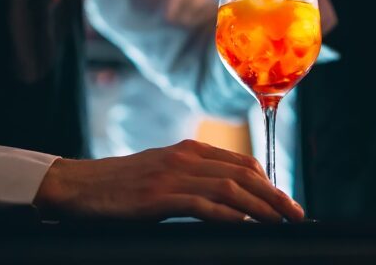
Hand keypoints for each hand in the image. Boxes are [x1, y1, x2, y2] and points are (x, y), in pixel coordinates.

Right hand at [34, 139, 303, 222]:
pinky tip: (243, 224)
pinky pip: (200, 204)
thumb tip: (227, 201)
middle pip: (243, 173)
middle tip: (297, 216)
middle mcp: (185, 157)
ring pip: (228, 188)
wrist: (78, 186)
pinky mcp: (157, 197)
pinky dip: (226, 214)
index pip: (242, 163)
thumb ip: (192, 180)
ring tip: (280, 224)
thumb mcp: (161, 174)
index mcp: (189, 150)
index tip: (286, 202)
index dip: (270, 182)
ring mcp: (171, 175)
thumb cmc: (120, 185)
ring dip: (260, 207)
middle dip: (275, 196)